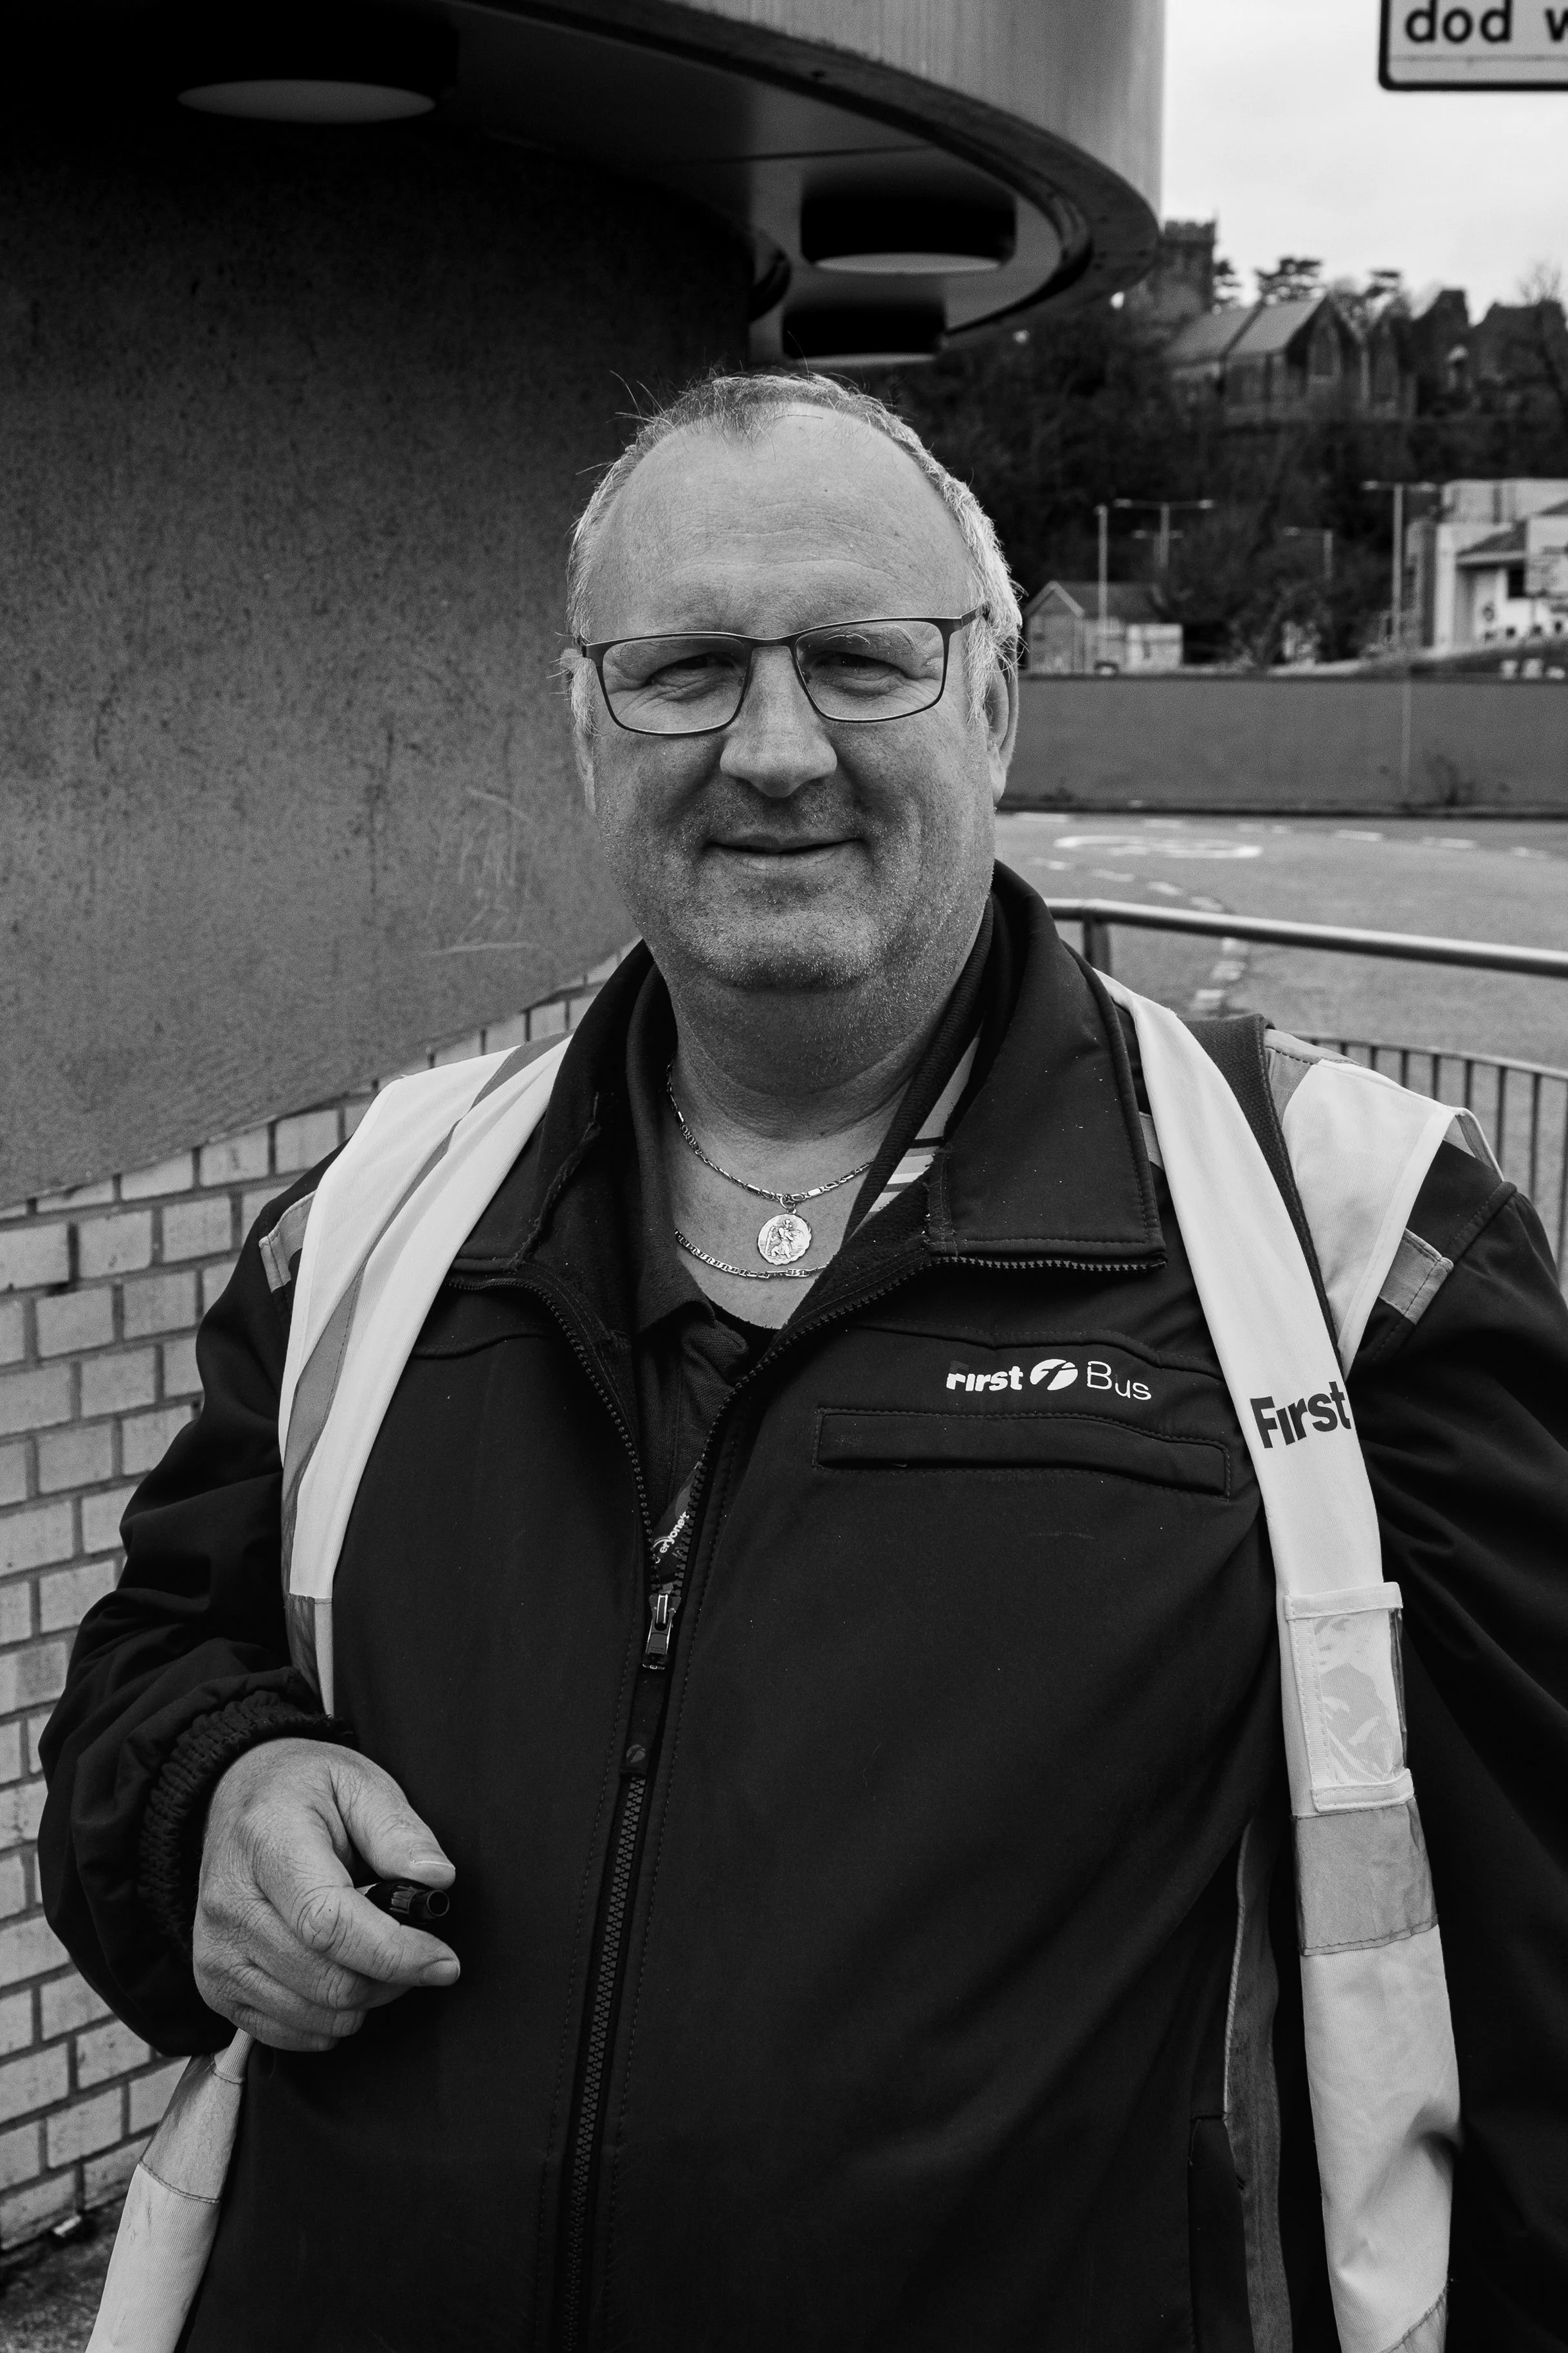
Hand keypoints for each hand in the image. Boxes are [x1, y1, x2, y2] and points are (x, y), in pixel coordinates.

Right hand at [193, 1738, 459, 2052]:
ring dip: (365, 2001)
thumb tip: (437, 1880)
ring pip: (312, 2015)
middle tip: (419, 1953)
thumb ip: (399, 1831)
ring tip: (379, 1957)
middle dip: (392, 1980)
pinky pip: (284, 2033)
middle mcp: (230, 1904)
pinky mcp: (214, 1984)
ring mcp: (215, 1950)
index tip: (444, 1962)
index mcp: (268, 1843)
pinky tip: (341, 1976)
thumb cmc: (305, 1790)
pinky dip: (329, 2020)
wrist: (234, 1796)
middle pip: (325, 1979)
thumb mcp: (359, 1783)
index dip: (395, 1953)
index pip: (328, 1923)